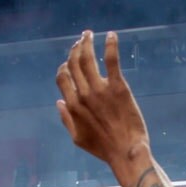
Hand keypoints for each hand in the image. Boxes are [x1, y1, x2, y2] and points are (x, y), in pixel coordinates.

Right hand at [55, 32, 149, 168]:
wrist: (126, 152)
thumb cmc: (103, 148)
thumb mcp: (77, 138)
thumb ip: (66, 119)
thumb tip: (59, 102)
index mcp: (73, 105)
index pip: (63, 77)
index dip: (64, 65)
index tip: (70, 60)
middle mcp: (83, 94)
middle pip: (73, 63)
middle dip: (75, 48)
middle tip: (81, 40)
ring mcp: (100, 89)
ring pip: (87, 58)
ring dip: (86, 42)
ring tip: (89, 34)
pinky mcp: (118, 87)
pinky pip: (111, 61)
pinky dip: (110, 45)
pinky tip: (111, 35)